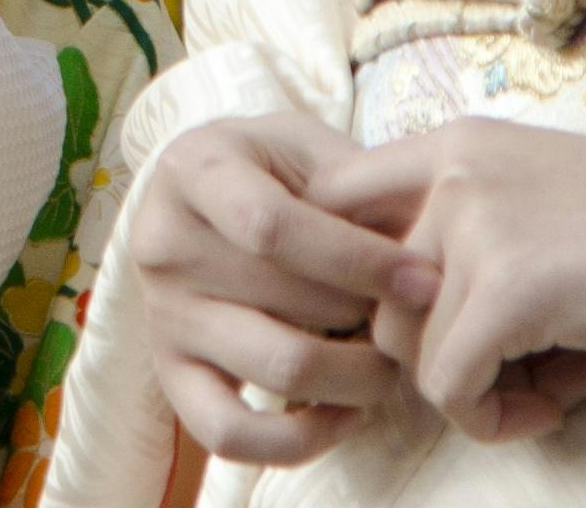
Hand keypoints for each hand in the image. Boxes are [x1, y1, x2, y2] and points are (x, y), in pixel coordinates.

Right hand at [103, 106, 435, 470]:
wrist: (209, 195)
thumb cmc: (276, 169)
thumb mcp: (309, 147)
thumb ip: (356, 187)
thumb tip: (420, 257)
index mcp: (192, 169)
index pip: (272, 225)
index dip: (359, 259)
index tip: (424, 280)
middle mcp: (162, 244)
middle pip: (288, 300)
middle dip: (372, 313)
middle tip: (417, 315)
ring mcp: (163, 316)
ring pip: (278, 368)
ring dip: (359, 373)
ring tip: (389, 358)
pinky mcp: (171, 376)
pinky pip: (230, 433)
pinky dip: (302, 438)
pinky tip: (348, 411)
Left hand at [311, 113, 585, 441]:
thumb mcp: (539, 204)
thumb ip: (465, 241)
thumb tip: (399, 335)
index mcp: (449, 144)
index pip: (331, 218)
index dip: (368, 293)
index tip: (440, 329)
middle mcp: (446, 169)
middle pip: (367, 301)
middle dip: (436, 353)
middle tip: (527, 364)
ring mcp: (476, 223)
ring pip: (407, 352)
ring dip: (477, 387)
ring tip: (562, 375)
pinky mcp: (511, 287)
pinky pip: (451, 390)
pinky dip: (498, 418)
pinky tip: (566, 398)